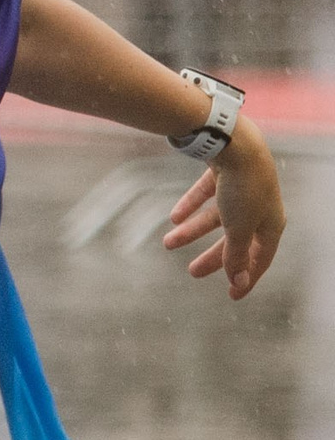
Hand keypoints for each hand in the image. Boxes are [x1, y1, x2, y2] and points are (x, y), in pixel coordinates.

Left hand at [164, 125, 283, 299]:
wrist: (235, 143)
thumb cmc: (243, 189)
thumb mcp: (238, 228)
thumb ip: (237, 255)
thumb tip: (239, 282)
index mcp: (271, 223)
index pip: (261, 258)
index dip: (247, 277)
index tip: (232, 296)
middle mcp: (260, 207)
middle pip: (236, 239)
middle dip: (215, 257)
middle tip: (192, 273)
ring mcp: (243, 188)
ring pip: (216, 217)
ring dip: (192, 231)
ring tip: (167, 243)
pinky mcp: (226, 172)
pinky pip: (207, 194)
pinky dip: (191, 205)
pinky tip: (173, 217)